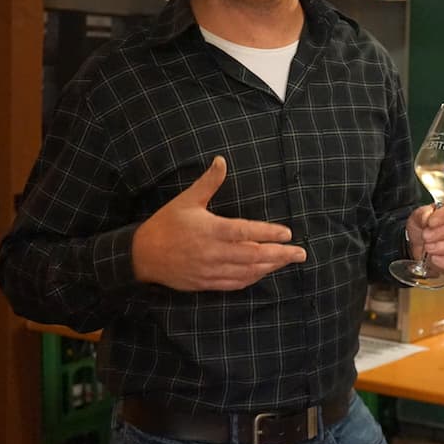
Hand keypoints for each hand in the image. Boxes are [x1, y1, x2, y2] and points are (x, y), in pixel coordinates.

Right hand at [132, 156, 307, 290]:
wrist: (142, 256)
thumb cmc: (166, 224)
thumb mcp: (186, 200)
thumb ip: (208, 182)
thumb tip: (221, 160)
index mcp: (211, 230)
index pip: (246, 232)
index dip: (268, 233)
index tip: (288, 233)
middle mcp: (214, 252)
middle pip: (254, 255)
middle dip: (280, 255)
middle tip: (301, 253)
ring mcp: (211, 270)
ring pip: (248, 272)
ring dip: (271, 267)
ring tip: (288, 261)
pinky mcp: (207, 283)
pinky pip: (235, 283)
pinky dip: (253, 278)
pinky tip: (264, 273)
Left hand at [405, 199, 443, 273]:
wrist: (417, 246)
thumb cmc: (423, 228)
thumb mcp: (418, 217)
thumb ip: (422, 215)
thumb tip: (427, 218)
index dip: (443, 215)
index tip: (430, 222)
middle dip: (443, 231)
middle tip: (426, 236)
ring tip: (428, 247)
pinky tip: (434, 258)